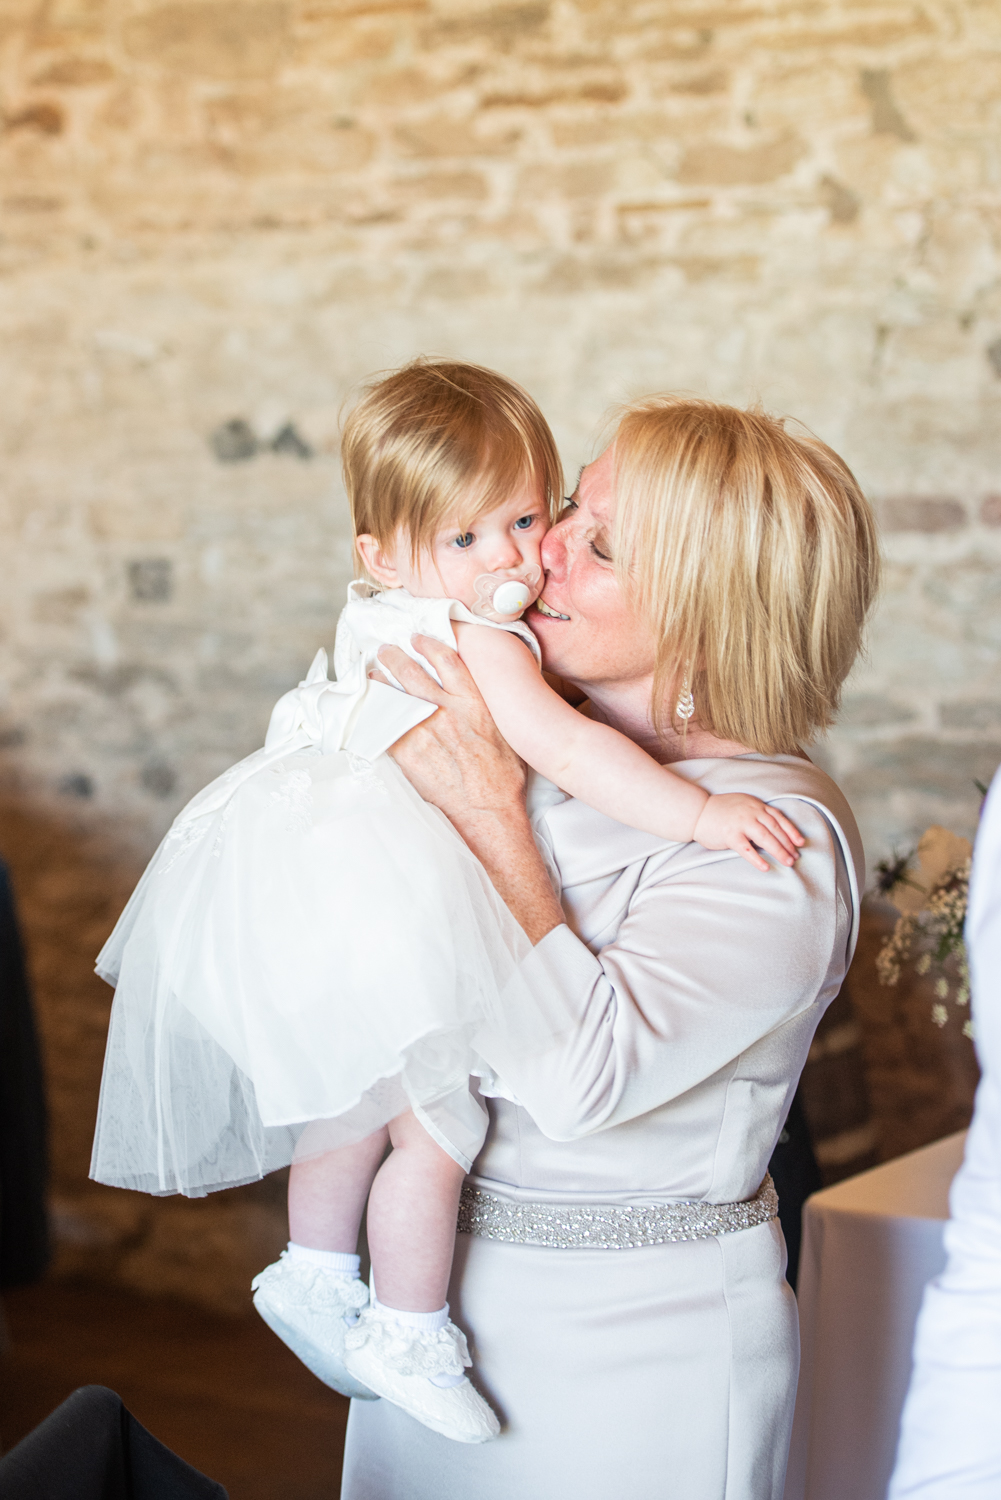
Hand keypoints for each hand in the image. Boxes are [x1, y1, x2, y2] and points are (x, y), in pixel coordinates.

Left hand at [376, 635, 526, 828]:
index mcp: (473, 702)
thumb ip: (488, 708)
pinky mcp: (408, 753)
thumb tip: (482, 697)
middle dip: (395, 657)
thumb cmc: (503, 777)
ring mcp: (424, 731)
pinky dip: (374, 711)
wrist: (489, 810)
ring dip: (380, 679)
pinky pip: (384, 724)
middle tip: (386, 650)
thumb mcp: (506, 731)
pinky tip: (370, 706)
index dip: (429, 645)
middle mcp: (446, 710)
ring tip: (374, 673)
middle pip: (413, 671)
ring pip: (394, 694)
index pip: (446, 660)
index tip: (418, 639)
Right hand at [692, 794, 804, 871]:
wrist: (697, 812)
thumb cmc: (720, 811)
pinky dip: (757, 859)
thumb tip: (773, 831)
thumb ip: (757, 814)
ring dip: (779, 851)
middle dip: (788, 844)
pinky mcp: (730, 835)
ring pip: (765, 838)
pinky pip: (747, 849)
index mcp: (755, 805)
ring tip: (788, 862)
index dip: (791, 831)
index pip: (778, 818)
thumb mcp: (742, 805)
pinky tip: (766, 867)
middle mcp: (751, 812)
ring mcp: (740, 823)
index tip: (801, 842)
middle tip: (796, 857)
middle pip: (775, 829)